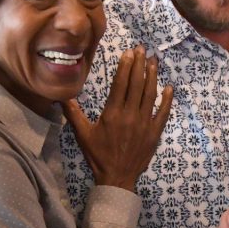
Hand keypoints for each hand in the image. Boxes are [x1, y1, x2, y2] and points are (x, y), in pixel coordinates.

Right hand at [63, 47, 173, 190]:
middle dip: (140, 65)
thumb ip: (72, 113)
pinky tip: (169, 87)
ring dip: (153, 77)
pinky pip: (163, 113)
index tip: (129, 53)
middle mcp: (130, 116)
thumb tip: (60, 95)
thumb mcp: (82, 134)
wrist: (117, 178)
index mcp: (112, 114)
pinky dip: (167, 100)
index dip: (126, 67)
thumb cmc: (98, 155)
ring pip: (150, 95)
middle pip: (137, 85)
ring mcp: (144, 124)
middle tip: (142, 49)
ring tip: (154, 61)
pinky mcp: (154, 133)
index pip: (120, 84)